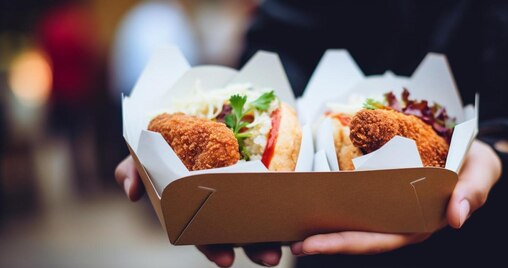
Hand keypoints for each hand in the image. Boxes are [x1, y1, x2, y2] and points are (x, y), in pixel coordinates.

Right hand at [114, 156, 282, 266]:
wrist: (194, 110)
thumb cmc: (166, 141)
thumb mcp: (145, 155)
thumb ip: (133, 170)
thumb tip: (131, 192)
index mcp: (196, 208)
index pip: (205, 235)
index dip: (214, 248)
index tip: (226, 260)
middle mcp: (222, 204)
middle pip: (240, 232)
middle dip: (254, 248)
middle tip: (270, 258)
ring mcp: (243, 188)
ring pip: (261, 216)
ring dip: (274, 232)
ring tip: (287, 243)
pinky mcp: (263, 170)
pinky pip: (276, 189)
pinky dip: (287, 201)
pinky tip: (298, 214)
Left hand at [290, 140, 501, 255]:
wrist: (473, 150)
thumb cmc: (476, 165)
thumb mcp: (480, 174)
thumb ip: (472, 193)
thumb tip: (457, 218)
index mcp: (418, 223)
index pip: (377, 240)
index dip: (344, 244)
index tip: (312, 245)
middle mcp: (399, 219)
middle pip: (358, 235)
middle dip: (325, 240)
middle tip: (291, 242)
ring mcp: (390, 206)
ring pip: (354, 219)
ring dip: (325, 223)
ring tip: (292, 225)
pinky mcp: (384, 189)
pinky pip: (357, 198)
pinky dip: (335, 200)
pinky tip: (311, 198)